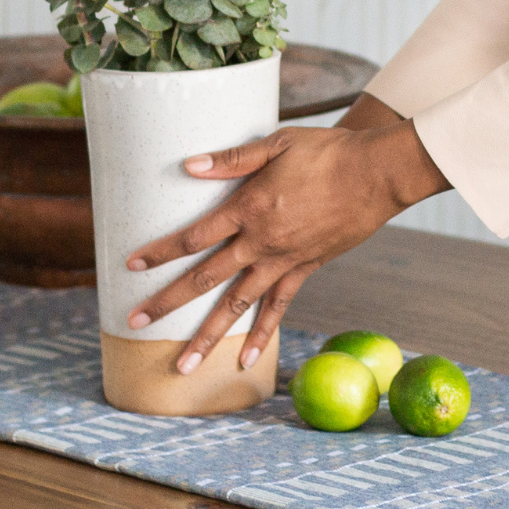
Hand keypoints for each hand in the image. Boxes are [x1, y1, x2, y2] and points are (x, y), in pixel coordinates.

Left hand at [124, 115, 447, 373]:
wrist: (377, 174)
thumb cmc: (327, 151)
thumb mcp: (277, 144)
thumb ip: (232, 159)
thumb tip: (188, 165)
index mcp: (250, 208)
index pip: (194, 235)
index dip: (161, 251)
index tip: (131, 266)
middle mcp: (262, 242)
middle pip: (205, 277)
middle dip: (167, 302)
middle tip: (135, 322)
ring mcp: (284, 261)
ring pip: (237, 305)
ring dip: (207, 336)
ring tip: (182, 365)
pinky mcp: (305, 270)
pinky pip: (278, 309)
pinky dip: (261, 336)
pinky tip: (243, 362)